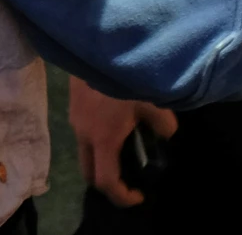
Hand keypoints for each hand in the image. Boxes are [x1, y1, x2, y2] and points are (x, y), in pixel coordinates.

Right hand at [69, 80, 178, 208]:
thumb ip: (163, 124)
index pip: (106, 182)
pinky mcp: (73, 108)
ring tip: (125, 149)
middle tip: (129, 180)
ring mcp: (75, 121)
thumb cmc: (122, 76)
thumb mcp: (151, 101)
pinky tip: (114, 125)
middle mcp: (84, 135)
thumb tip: (167, 135)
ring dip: (102, 160)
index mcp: (103, 140)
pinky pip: (83, 136)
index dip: (122, 196)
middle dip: (108, 184)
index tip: (139, 195)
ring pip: (85, 154)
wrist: (96, 45)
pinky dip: (97, 142)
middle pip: (89, 174)